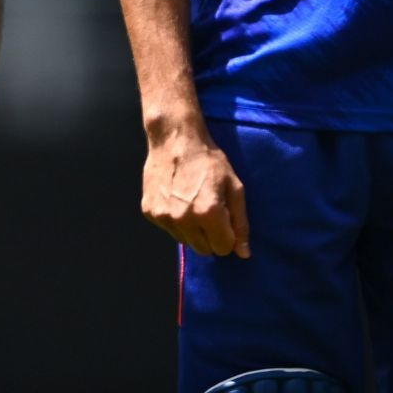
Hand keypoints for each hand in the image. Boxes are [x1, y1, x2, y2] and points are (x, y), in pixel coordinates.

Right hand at [141, 127, 248, 257]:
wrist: (174, 139)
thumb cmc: (208, 160)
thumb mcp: (234, 187)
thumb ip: (240, 223)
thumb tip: (243, 253)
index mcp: (209, 214)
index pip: (223, 248)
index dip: (227, 235)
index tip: (224, 218)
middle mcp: (184, 219)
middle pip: (203, 249)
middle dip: (210, 236)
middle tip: (208, 211)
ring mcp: (163, 216)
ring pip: (185, 241)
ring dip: (191, 230)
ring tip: (191, 203)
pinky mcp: (149, 211)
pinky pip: (168, 229)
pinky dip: (174, 220)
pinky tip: (176, 199)